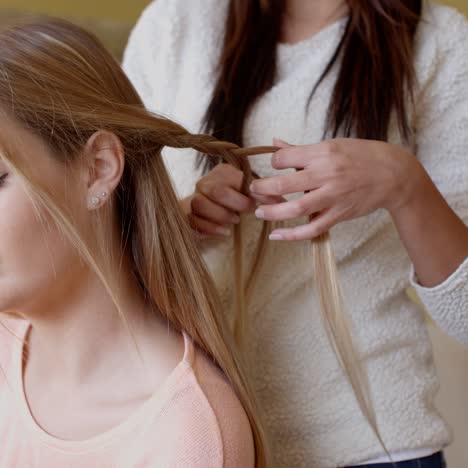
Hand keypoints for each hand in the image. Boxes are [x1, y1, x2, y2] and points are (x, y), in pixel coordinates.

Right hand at [181, 163, 282, 237]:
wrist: (209, 214)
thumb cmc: (235, 202)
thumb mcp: (251, 195)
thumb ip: (263, 195)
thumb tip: (281, 202)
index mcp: (223, 172)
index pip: (236, 179)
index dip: (250, 193)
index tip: (261, 205)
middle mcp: (205, 182)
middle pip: (217, 190)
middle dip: (235, 204)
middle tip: (245, 213)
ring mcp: (193, 198)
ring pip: (201, 203)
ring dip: (220, 214)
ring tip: (234, 221)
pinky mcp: (187, 215)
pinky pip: (193, 219)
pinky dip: (210, 227)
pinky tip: (224, 232)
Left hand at [249, 138, 422, 240]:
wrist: (394, 174)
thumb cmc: (361, 156)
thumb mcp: (332, 145)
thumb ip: (300, 149)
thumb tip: (274, 143)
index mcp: (323, 152)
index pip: (285, 158)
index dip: (274, 162)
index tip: (273, 167)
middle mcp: (327, 174)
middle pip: (285, 184)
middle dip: (263, 188)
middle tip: (253, 190)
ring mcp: (333, 196)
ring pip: (296, 208)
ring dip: (273, 212)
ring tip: (260, 212)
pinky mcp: (339, 214)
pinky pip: (313, 228)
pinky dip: (293, 235)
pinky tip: (276, 235)